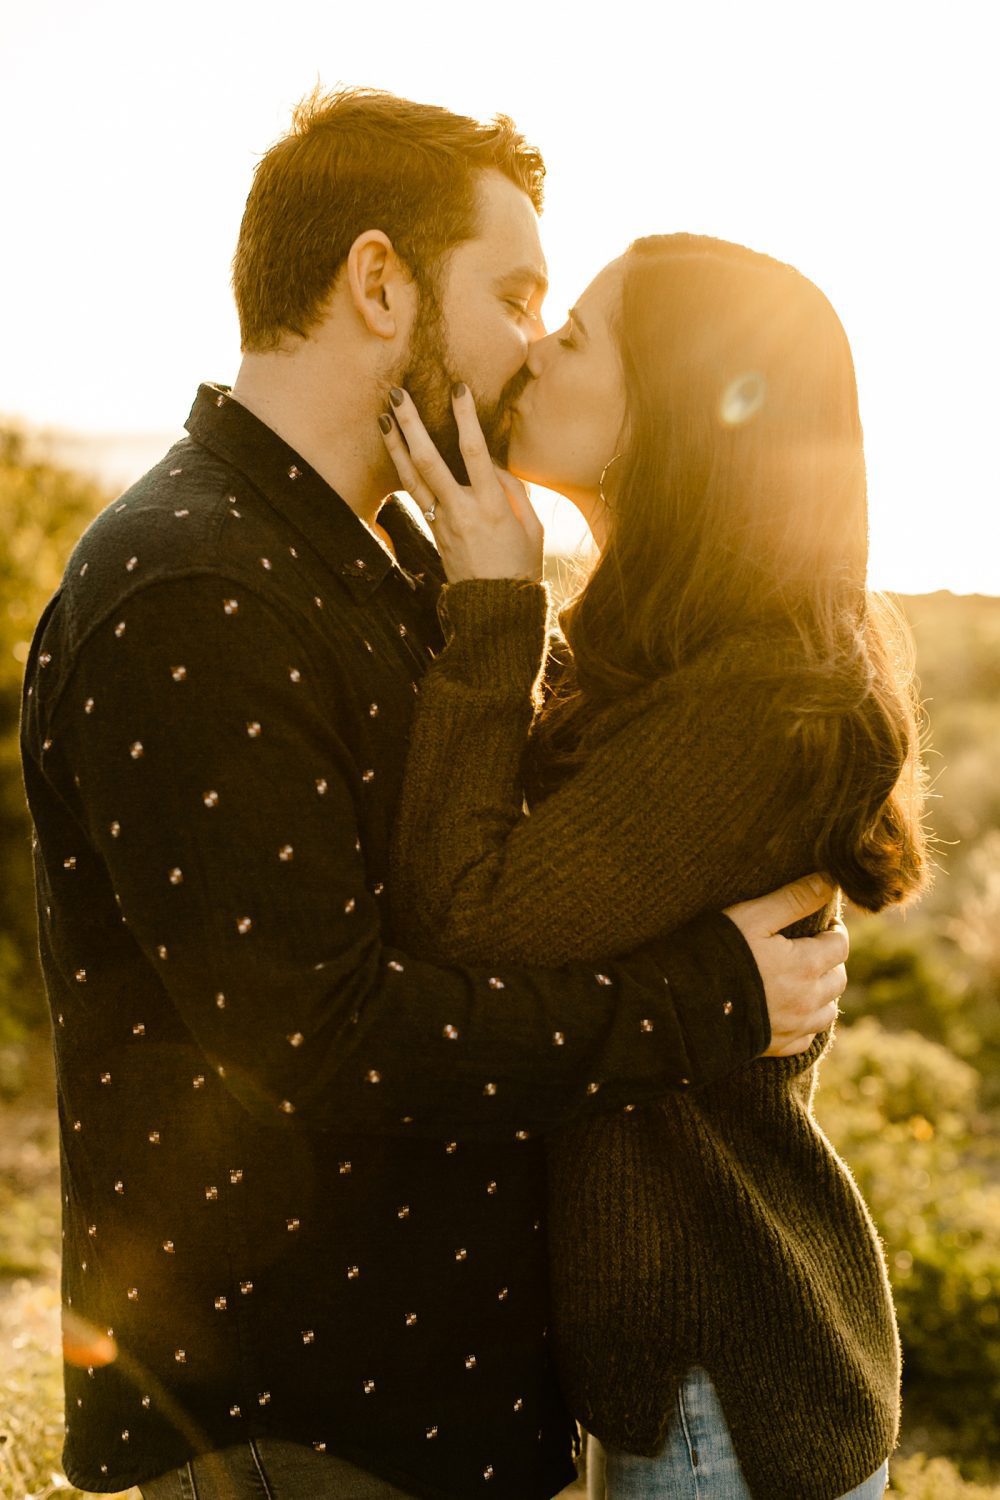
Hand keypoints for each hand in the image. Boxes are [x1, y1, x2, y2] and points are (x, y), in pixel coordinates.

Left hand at [379, 384, 543, 582]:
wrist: (494, 606)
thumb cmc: (520, 565)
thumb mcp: (531, 526)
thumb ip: (513, 491)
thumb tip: (493, 465)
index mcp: (491, 506)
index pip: (474, 452)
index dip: (464, 417)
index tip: (457, 388)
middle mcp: (460, 510)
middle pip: (428, 461)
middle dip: (411, 424)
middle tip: (397, 394)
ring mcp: (441, 521)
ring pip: (411, 478)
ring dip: (395, 444)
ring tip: (382, 416)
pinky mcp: (432, 531)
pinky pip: (414, 494)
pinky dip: (402, 469)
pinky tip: (395, 450)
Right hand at [724, 875, 847, 1057]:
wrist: (683, 1005)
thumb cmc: (717, 953)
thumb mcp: (752, 917)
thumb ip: (793, 899)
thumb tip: (830, 882)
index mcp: (805, 966)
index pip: (840, 945)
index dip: (834, 930)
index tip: (822, 924)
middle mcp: (806, 1000)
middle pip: (838, 979)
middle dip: (831, 960)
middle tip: (812, 947)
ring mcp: (792, 1027)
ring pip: (827, 1012)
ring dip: (823, 994)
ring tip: (804, 979)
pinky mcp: (775, 1046)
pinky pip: (805, 1038)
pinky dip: (805, 1023)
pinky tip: (790, 1011)